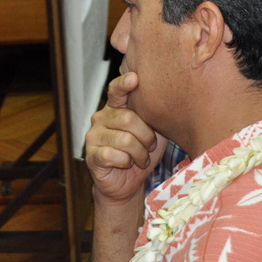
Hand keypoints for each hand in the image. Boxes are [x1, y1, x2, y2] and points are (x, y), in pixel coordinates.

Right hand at [85, 71, 165, 205]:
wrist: (127, 183)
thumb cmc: (141, 153)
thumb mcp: (153, 132)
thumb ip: (154, 115)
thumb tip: (170, 99)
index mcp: (115, 108)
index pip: (116, 90)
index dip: (124, 84)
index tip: (134, 78)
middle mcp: (101, 117)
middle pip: (128, 118)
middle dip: (146, 136)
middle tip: (150, 146)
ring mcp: (93, 136)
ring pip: (124, 139)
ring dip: (139, 153)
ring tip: (141, 159)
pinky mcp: (92, 155)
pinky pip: (114, 155)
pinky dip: (127, 162)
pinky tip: (127, 164)